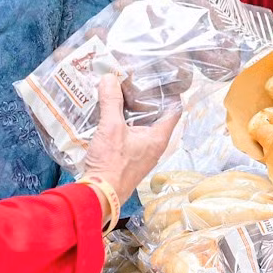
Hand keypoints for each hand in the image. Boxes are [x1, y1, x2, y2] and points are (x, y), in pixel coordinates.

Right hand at [83, 74, 178, 201]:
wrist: (99, 194)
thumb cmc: (111, 164)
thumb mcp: (111, 128)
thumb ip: (111, 101)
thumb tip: (109, 78)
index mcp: (158, 137)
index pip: (174, 109)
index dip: (170, 92)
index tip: (160, 78)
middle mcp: (153, 145)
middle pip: (155, 116)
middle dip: (145, 99)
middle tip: (134, 81)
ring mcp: (141, 153)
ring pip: (140, 125)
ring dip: (131, 111)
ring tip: (120, 93)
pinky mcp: (128, 158)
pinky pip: (129, 134)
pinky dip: (122, 123)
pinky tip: (109, 113)